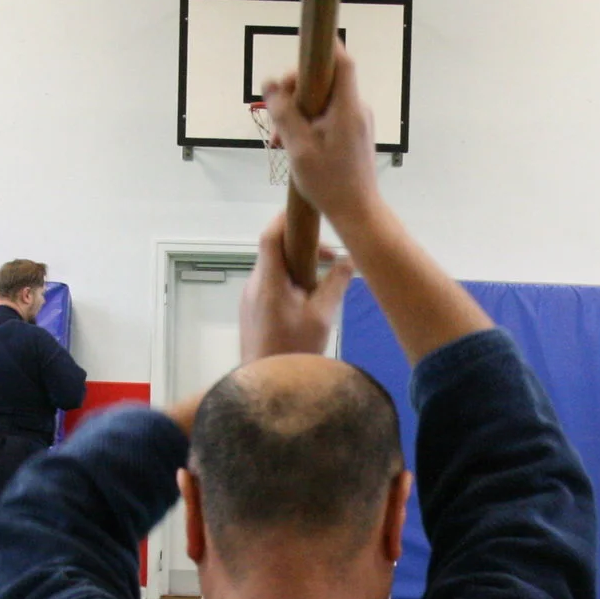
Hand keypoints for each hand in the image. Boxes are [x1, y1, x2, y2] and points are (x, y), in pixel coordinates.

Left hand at [240, 214, 353, 364]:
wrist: (267, 385)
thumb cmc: (294, 349)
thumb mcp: (322, 316)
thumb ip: (336, 283)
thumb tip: (350, 260)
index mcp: (269, 281)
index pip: (271, 236)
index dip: (286, 219)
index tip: (306, 213)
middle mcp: (254, 285)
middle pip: (274, 251)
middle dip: (302, 247)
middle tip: (330, 257)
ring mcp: (249, 299)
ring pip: (274, 269)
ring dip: (298, 267)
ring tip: (324, 281)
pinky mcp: (251, 311)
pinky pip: (270, 286)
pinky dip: (289, 283)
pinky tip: (308, 299)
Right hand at [260, 46, 380, 230]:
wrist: (357, 213)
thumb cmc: (330, 184)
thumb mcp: (298, 148)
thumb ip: (284, 113)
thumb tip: (269, 84)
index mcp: (347, 108)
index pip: (342, 61)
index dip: (323, 48)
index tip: (302, 46)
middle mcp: (356, 109)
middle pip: (325, 80)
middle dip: (296, 91)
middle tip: (276, 114)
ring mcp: (357, 121)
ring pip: (323, 100)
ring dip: (299, 112)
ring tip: (280, 139)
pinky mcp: (354, 133)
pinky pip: (328, 116)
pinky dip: (309, 124)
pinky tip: (293, 145)